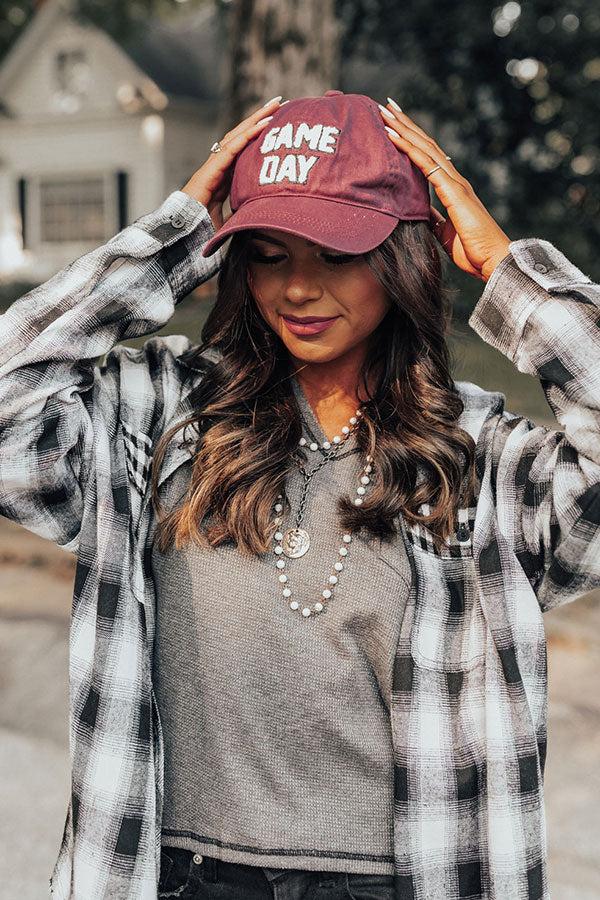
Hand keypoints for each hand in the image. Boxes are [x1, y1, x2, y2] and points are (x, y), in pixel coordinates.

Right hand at [181, 96, 284, 231]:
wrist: (184, 225)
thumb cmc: (200, 222)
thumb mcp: (226, 218)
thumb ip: (237, 216)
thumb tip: (253, 221)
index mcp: (224, 172)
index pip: (243, 146)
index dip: (258, 134)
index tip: (276, 123)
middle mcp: (221, 162)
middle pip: (243, 133)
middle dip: (261, 116)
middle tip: (281, 102)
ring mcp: (217, 161)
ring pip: (240, 133)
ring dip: (258, 117)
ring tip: (276, 104)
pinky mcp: (215, 165)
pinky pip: (236, 144)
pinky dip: (251, 132)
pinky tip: (266, 122)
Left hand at [379, 99, 511, 280]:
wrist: (493, 260)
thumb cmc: (473, 250)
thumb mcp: (445, 234)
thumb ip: (435, 220)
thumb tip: (422, 215)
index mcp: (452, 189)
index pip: (428, 157)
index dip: (412, 139)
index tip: (394, 125)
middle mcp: (454, 180)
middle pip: (425, 144)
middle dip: (406, 124)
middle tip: (386, 106)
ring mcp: (455, 183)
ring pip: (424, 148)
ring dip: (404, 128)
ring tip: (385, 112)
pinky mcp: (454, 192)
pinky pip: (426, 165)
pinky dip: (408, 148)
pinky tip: (392, 136)